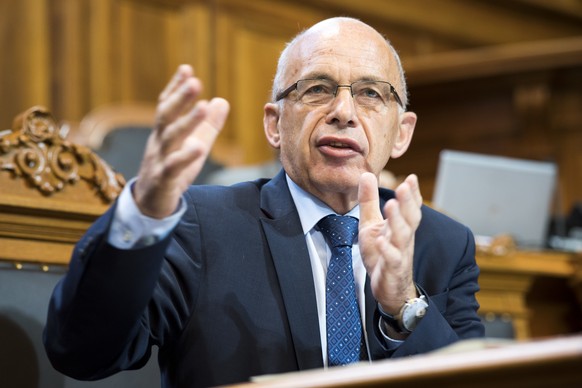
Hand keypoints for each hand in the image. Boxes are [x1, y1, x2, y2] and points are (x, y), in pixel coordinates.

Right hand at [133, 65, 229, 218]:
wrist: (151, 203)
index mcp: (165, 132)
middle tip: (195, 81)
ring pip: (171, 138)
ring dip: (186, 121)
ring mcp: (159, 159)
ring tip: (203, 106)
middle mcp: (159, 142)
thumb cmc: (173, 170)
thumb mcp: (194, 144)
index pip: (167, 105)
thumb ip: (208, 125)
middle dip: (180, 98)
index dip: (175, 87)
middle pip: (167, 116)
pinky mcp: (163, 179)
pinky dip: (186, 156)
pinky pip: (173, 166)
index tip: (187, 69)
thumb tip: (221, 100)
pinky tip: (200, 147)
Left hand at [358, 172, 422, 314]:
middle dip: (408, 202)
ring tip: (391, 205)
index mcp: (401, 226)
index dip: (412, 194)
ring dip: (397, 220)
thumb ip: (369, 201)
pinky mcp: (392, 269)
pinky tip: (380, 240)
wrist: (390, 289)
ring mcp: (399, 254)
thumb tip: (367, 174)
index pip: (410, 208)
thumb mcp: (371, 223)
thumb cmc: (382, 254)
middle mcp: (403, 238)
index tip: (411, 177)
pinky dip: (387, 249)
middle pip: (409, 218)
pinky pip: (392, 259)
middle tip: (404, 186)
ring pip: (402, 236)